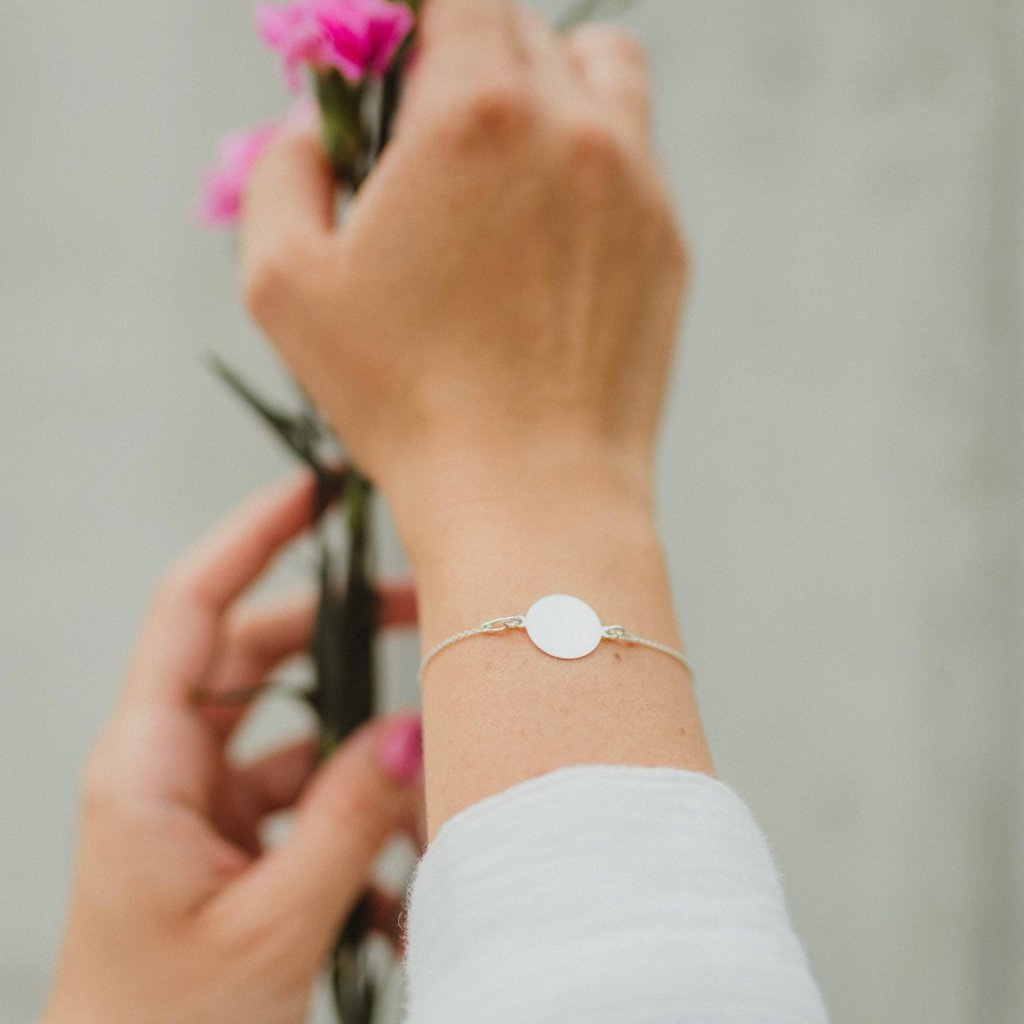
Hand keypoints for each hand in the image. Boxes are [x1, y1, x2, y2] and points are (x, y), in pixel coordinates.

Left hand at [44, 473, 424, 1023]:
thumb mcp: (269, 927)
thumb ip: (347, 823)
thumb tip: (414, 730)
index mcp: (144, 766)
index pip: (193, 608)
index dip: (252, 537)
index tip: (314, 490)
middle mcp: (166, 768)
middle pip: (257, 655)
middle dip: (340, 630)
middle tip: (422, 608)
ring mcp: (199, 805)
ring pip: (292, 728)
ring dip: (360, 742)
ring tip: (430, 760)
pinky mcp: (229, 840)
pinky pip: (303, 793)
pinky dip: (355, 811)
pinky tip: (400, 863)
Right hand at [240, 0, 686, 551]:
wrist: (531, 495)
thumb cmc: (401, 398)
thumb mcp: (283, 282)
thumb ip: (282, 165)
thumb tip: (313, 121)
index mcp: (478, 110)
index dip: (418, 11)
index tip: (392, 62)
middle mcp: (576, 125)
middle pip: (524, 26)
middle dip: (466, 59)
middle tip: (428, 137)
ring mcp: (637, 183)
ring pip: (603, 72)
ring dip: (550, 88)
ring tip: (502, 167)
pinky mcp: (668, 242)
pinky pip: (634, 158)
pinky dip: (589, 164)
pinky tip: (546, 241)